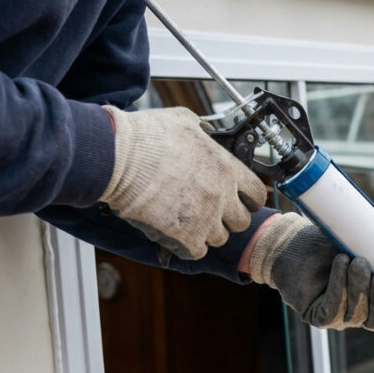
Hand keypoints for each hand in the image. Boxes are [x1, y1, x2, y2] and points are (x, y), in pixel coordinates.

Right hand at [101, 106, 266, 259]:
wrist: (116, 157)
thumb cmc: (146, 137)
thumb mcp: (184, 121)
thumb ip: (203, 132)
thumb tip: (205, 131)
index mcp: (227, 168)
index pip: (257, 194)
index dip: (249, 199)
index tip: (239, 200)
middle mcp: (222, 195)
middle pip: (241, 221)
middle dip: (228, 218)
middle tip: (210, 211)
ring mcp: (205, 218)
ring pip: (220, 238)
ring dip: (207, 232)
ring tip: (188, 220)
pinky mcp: (185, 236)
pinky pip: (198, 251)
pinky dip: (189, 246)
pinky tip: (177, 232)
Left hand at [247, 212, 373, 337]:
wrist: (298, 238)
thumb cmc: (338, 242)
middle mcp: (360, 314)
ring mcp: (339, 317)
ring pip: (358, 314)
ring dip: (359, 287)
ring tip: (355, 259)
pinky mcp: (319, 315)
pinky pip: (335, 308)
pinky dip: (340, 286)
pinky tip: (340, 265)